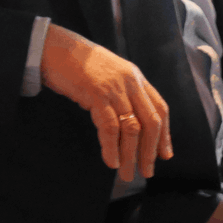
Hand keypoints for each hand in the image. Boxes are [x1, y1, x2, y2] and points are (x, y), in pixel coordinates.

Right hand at [40, 23, 172, 181]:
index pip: (160, 109)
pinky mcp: (96, 93)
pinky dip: (111, 147)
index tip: (164, 155)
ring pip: (131, 127)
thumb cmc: (80, 66)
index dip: (165, 134)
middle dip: (150, 150)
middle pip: (150, 121)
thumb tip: (131, 128)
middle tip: (147, 171)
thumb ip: (123, 95)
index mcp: (136, 77)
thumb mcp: (110, 77)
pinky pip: (109, 126)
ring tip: (126, 174)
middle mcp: (130, 82)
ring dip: (130, 155)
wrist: (57, 48)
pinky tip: (111, 161)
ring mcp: (114, 87)